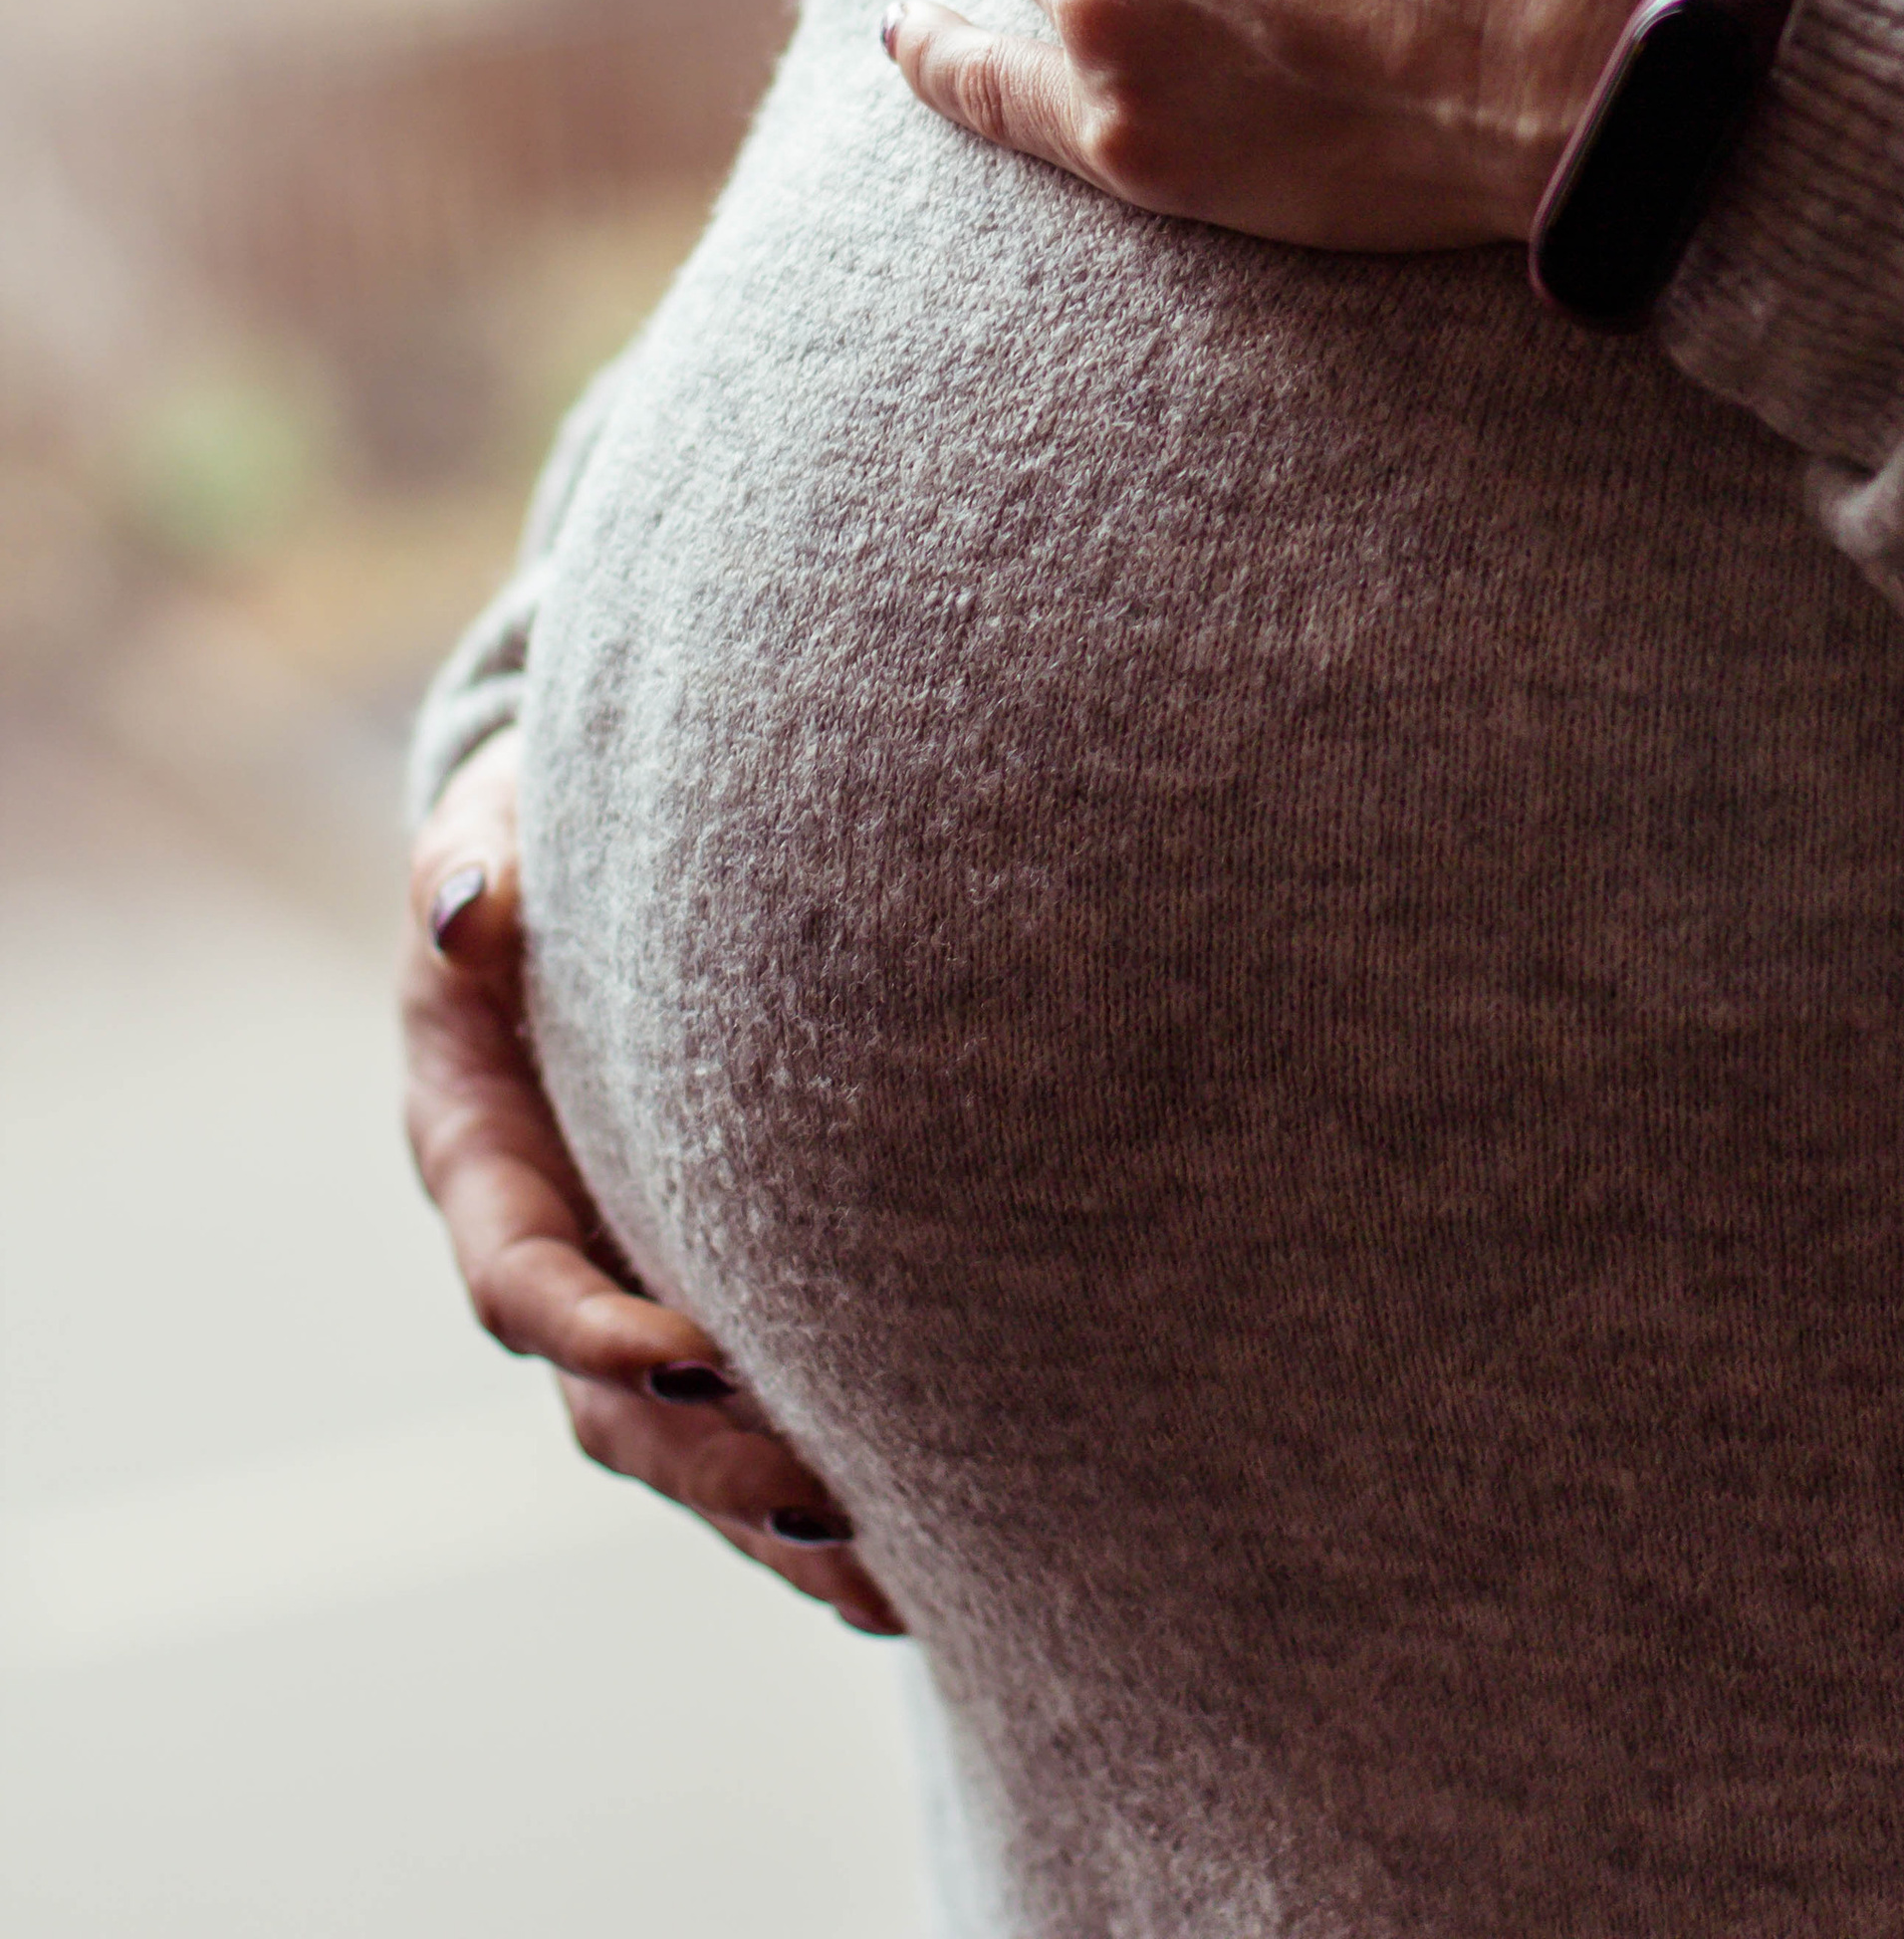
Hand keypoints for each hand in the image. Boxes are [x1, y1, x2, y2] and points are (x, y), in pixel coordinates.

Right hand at [401, 728, 901, 1633]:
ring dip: (781, 1522)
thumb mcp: (496, 831)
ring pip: (688, 1454)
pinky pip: (750, 1429)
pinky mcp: (709, 1305)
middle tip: (829, 1497)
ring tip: (899, 1580)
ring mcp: (631, 1291)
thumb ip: (475, 862)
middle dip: (713, 1463)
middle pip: (613, 1410)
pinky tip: (927, 1563)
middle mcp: (555, 1251)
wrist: (583, 874)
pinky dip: (820, 1503)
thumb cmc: (540, 847)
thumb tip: (469, 907)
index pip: (520, 1280)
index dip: (590, 1329)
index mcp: (482, 1157)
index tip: (688, 1350)